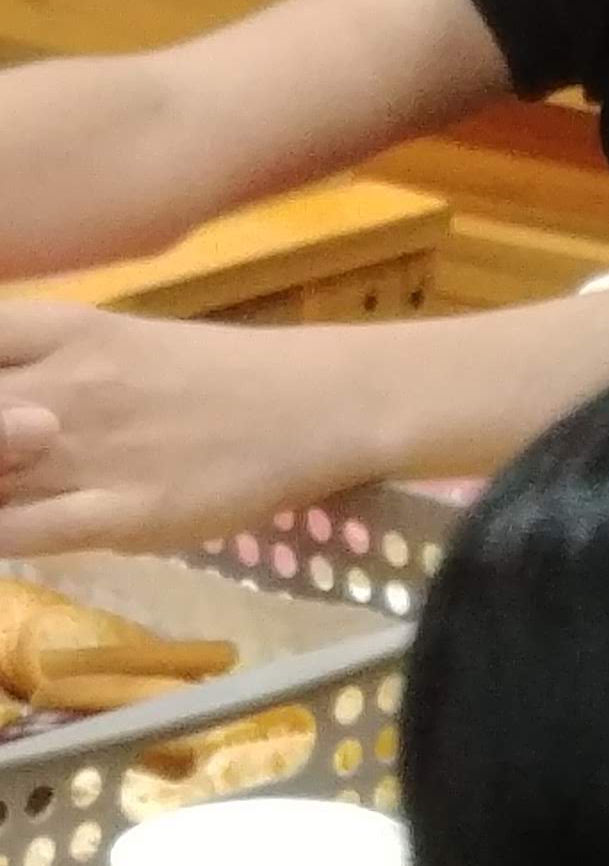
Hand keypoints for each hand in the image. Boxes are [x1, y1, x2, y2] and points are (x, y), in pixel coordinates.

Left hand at [0, 306, 377, 554]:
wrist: (320, 403)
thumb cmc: (215, 375)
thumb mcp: (111, 343)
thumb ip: (34, 363)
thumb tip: (1, 399)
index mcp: (56, 331)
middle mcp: (58, 385)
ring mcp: (88, 450)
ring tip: (5, 486)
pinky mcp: (123, 511)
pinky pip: (16, 534)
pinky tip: (4, 533)